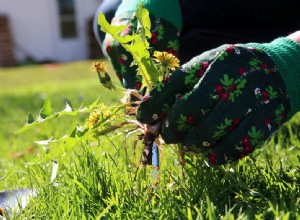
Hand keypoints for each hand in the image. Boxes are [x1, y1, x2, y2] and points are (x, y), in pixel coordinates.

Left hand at [136, 44, 290, 163]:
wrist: (280, 71)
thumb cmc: (233, 71)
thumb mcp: (208, 66)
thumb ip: (183, 86)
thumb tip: (152, 112)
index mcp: (213, 60)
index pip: (176, 83)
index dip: (156, 103)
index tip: (143, 118)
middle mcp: (232, 77)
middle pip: (191, 109)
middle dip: (173, 128)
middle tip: (169, 136)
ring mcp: (251, 98)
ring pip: (210, 130)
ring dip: (193, 143)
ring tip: (189, 143)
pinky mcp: (266, 120)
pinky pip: (236, 146)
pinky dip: (218, 155)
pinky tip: (210, 155)